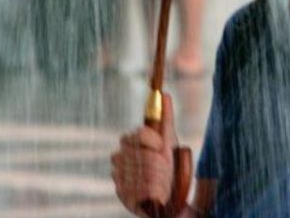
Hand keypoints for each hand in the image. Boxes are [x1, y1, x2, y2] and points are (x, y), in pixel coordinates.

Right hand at [112, 93, 177, 214]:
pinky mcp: (120, 192)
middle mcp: (122, 156)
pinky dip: (149, 192)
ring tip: (163, 183)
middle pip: (138, 154)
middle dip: (157, 163)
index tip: (163, 148)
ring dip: (156, 179)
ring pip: (138, 173)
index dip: (153, 141)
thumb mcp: (170, 142)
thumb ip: (166, 119)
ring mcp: (119, 174)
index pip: (138, 134)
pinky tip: (155, 193)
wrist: (169, 194)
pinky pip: (134, 190)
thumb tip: (165, 94)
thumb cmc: (169, 165)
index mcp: (132, 141)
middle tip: (165, 169)